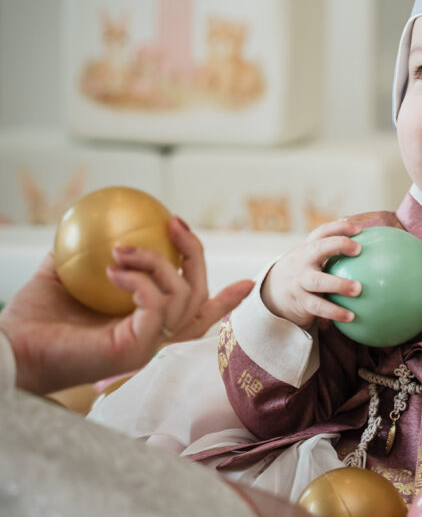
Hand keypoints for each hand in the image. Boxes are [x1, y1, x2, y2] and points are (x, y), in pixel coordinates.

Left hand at [0, 216, 252, 395]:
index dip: (227, 300)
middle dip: (194, 255)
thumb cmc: (32, 318)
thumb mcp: (63, 273)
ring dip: (157, 263)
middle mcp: (153, 338)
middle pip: (199, 296)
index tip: (248, 282)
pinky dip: (142, 282)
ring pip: (182, 298)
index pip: (195, 313)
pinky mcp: (136, 350)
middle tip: (175, 224)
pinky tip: (116, 270)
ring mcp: (148, 346)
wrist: (10, 348)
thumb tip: (96, 220)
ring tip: (122, 248)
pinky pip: (157, 308)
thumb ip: (87, 251)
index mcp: (143, 324)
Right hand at [262, 218, 362, 327]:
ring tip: (358, 289)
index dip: (339, 227)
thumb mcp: (312, 259)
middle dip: (337, 245)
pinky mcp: (301, 301)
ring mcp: (300, 281)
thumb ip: (332, 252)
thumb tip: (370, 243)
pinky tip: (351, 317)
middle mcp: (302, 262)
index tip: (358, 229)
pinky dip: (334, 312)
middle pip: (318, 248)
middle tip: (358, 249)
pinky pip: (318, 307)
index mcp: (308, 249)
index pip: (322, 232)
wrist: (272, 293)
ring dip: (338, 284)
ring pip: (318, 281)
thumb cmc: (304, 272)